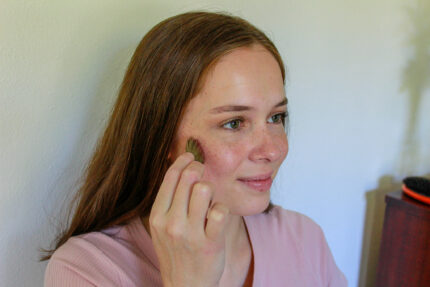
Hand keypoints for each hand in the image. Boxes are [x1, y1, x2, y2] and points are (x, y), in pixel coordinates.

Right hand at [148, 152, 229, 286]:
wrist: (185, 286)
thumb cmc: (176, 252)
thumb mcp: (163, 227)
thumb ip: (169, 201)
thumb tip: (180, 168)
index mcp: (158, 216)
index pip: (170, 177)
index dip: (183, 161)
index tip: (191, 156)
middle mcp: (171, 223)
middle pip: (188, 177)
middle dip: (199, 168)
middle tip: (203, 171)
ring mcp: (190, 234)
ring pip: (204, 189)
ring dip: (210, 190)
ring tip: (208, 200)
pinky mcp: (210, 243)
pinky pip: (220, 211)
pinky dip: (221, 210)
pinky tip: (217, 217)